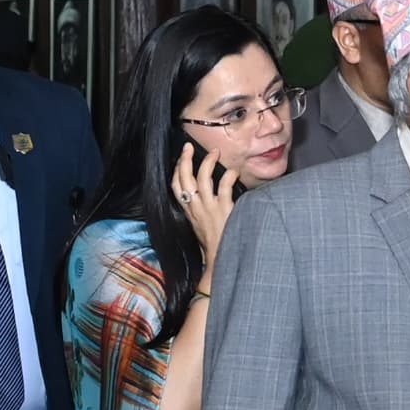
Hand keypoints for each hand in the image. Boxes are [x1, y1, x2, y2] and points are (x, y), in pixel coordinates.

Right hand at [174, 141, 240, 259]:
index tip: (182, 159)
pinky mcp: (224, 210)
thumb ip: (199, 213)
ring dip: (208, 162)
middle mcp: (196, 208)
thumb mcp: (200, 228)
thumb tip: (202, 199)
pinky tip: (234, 172)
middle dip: (185, 160)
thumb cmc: (214, 246)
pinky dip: (229, 175)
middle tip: (189, 147)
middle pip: (184, 179)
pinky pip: (224, 186)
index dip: (177, 170)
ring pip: (202, 178)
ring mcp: (209, 208)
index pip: (175, 187)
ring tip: (215, 152)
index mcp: (188, 212)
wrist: (220, 262)